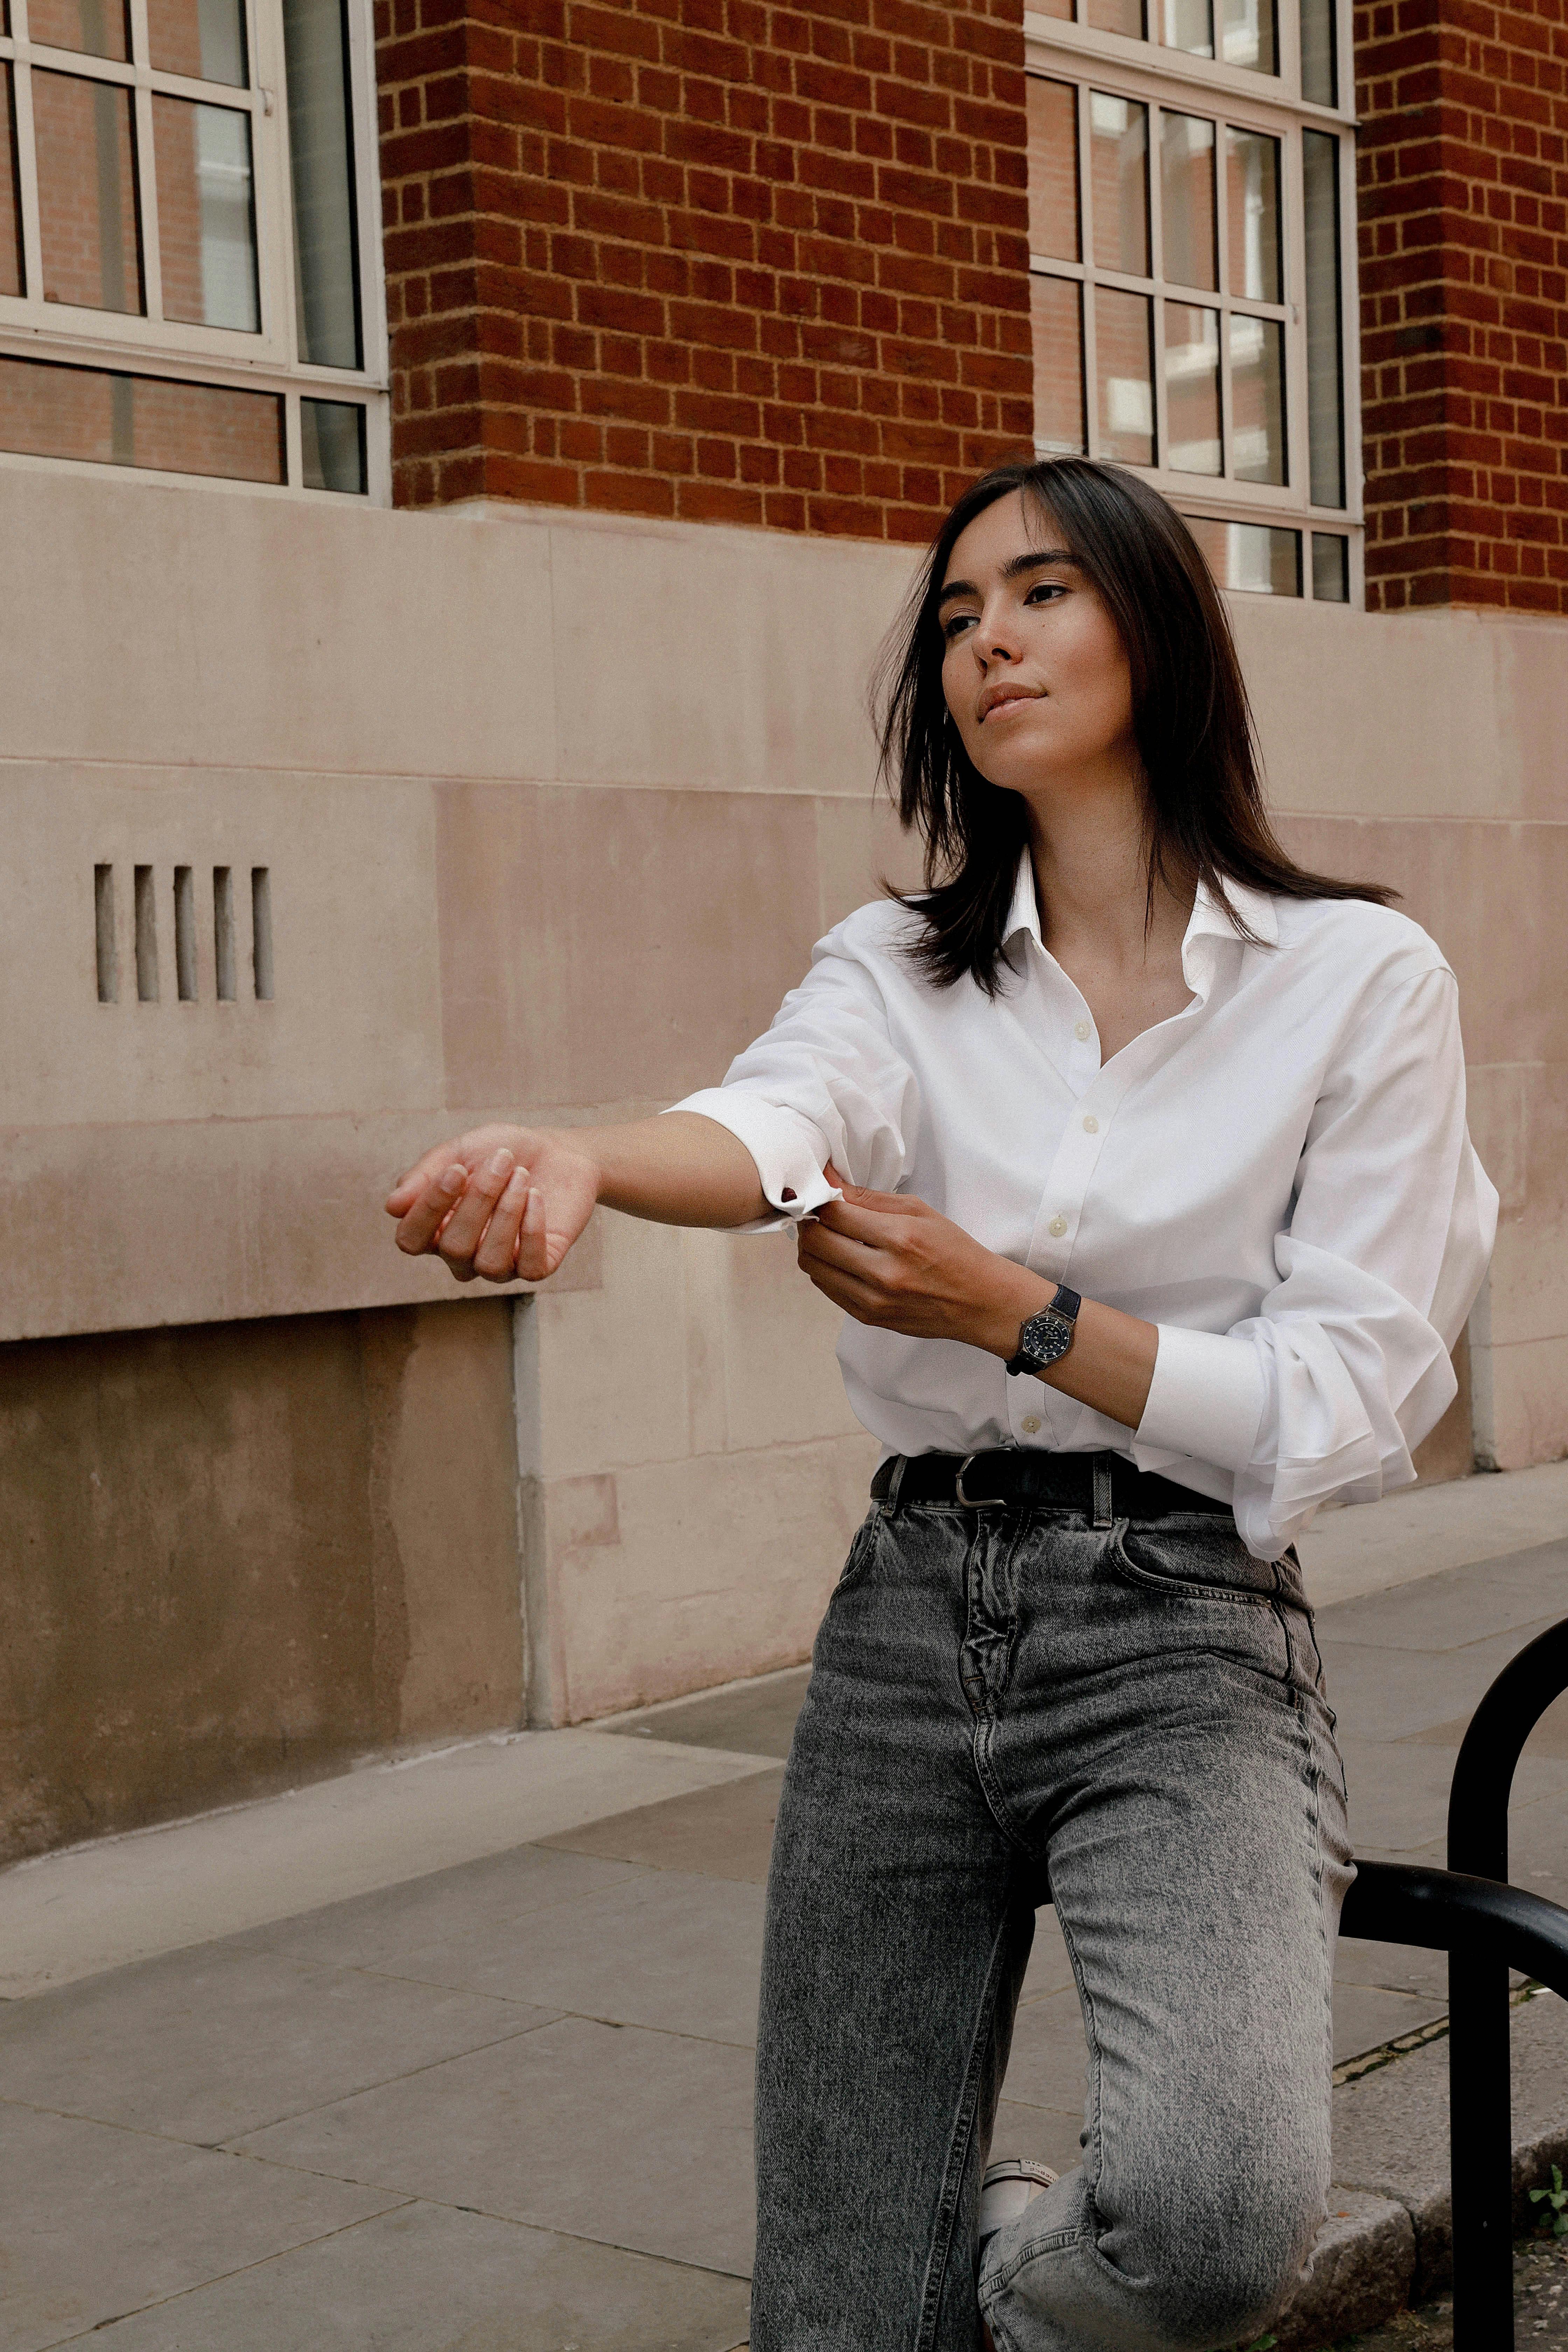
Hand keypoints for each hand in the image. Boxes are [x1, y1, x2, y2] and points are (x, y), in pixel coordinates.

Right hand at [385, 1124, 598, 1283]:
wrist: (558, 1151)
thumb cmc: (503, 1153)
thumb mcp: (460, 1150)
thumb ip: (425, 1175)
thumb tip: (392, 1206)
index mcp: (436, 1229)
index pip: (411, 1239)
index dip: (428, 1209)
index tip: (456, 1169)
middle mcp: (462, 1255)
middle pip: (453, 1247)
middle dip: (479, 1199)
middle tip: (503, 1161)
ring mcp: (500, 1266)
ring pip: (490, 1263)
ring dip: (507, 1213)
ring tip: (522, 1177)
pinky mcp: (537, 1267)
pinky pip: (529, 1268)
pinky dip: (533, 1230)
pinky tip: (536, 1196)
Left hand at [795, 1170, 1044, 1355]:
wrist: (979, 1301)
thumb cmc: (954, 1252)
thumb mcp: (919, 1211)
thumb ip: (869, 1197)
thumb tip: (828, 1178)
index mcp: (900, 1238)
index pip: (834, 1214)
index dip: (819, 1198)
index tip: (819, 1191)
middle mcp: (883, 1272)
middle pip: (815, 1241)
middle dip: (810, 1221)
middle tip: (819, 1213)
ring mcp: (873, 1300)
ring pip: (813, 1267)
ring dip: (812, 1247)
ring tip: (830, 1235)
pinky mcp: (868, 1317)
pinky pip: (826, 1288)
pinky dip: (825, 1269)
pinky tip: (842, 1258)